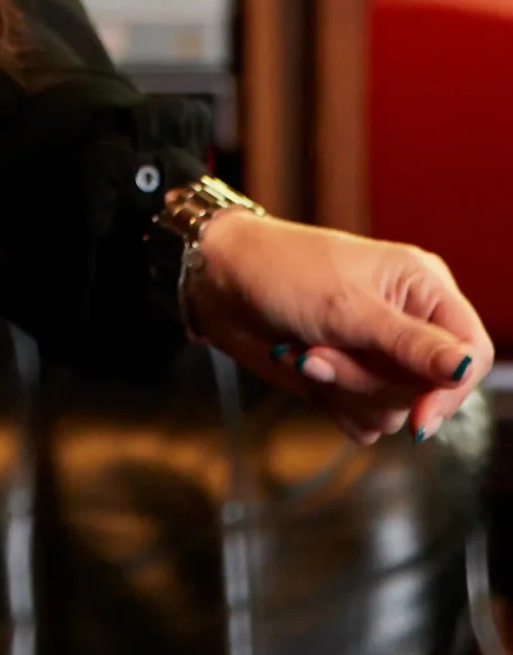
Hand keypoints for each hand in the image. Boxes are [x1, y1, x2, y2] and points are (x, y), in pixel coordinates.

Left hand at [184, 209, 490, 444]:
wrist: (221, 283)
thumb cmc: (282, 271)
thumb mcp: (348, 306)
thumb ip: (410, 344)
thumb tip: (464, 369)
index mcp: (423, 287)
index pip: (471, 353)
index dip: (451, 390)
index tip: (420, 417)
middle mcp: (409, 323)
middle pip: (429, 391)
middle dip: (371, 379)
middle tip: (322, 350)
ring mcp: (380, 354)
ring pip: (395, 409)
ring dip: (345, 389)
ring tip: (307, 352)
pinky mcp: (352, 381)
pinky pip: (365, 422)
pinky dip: (333, 402)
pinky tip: (305, 368)